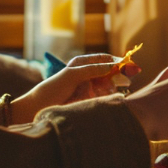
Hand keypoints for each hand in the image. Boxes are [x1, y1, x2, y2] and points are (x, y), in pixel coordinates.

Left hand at [11, 53, 141, 123]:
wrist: (39, 108)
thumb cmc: (52, 88)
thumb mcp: (72, 75)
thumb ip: (92, 69)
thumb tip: (112, 66)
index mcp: (81, 64)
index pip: (104, 59)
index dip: (116, 61)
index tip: (128, 65)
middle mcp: (86, 74)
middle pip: (108, 72)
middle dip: (118, 75)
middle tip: (128, 80)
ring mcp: (88, 87)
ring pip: (108, 84)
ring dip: (114, 86)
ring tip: (119, 90)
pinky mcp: (88, 100)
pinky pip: (103, 96)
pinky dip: (109, 96)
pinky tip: (112, 97)